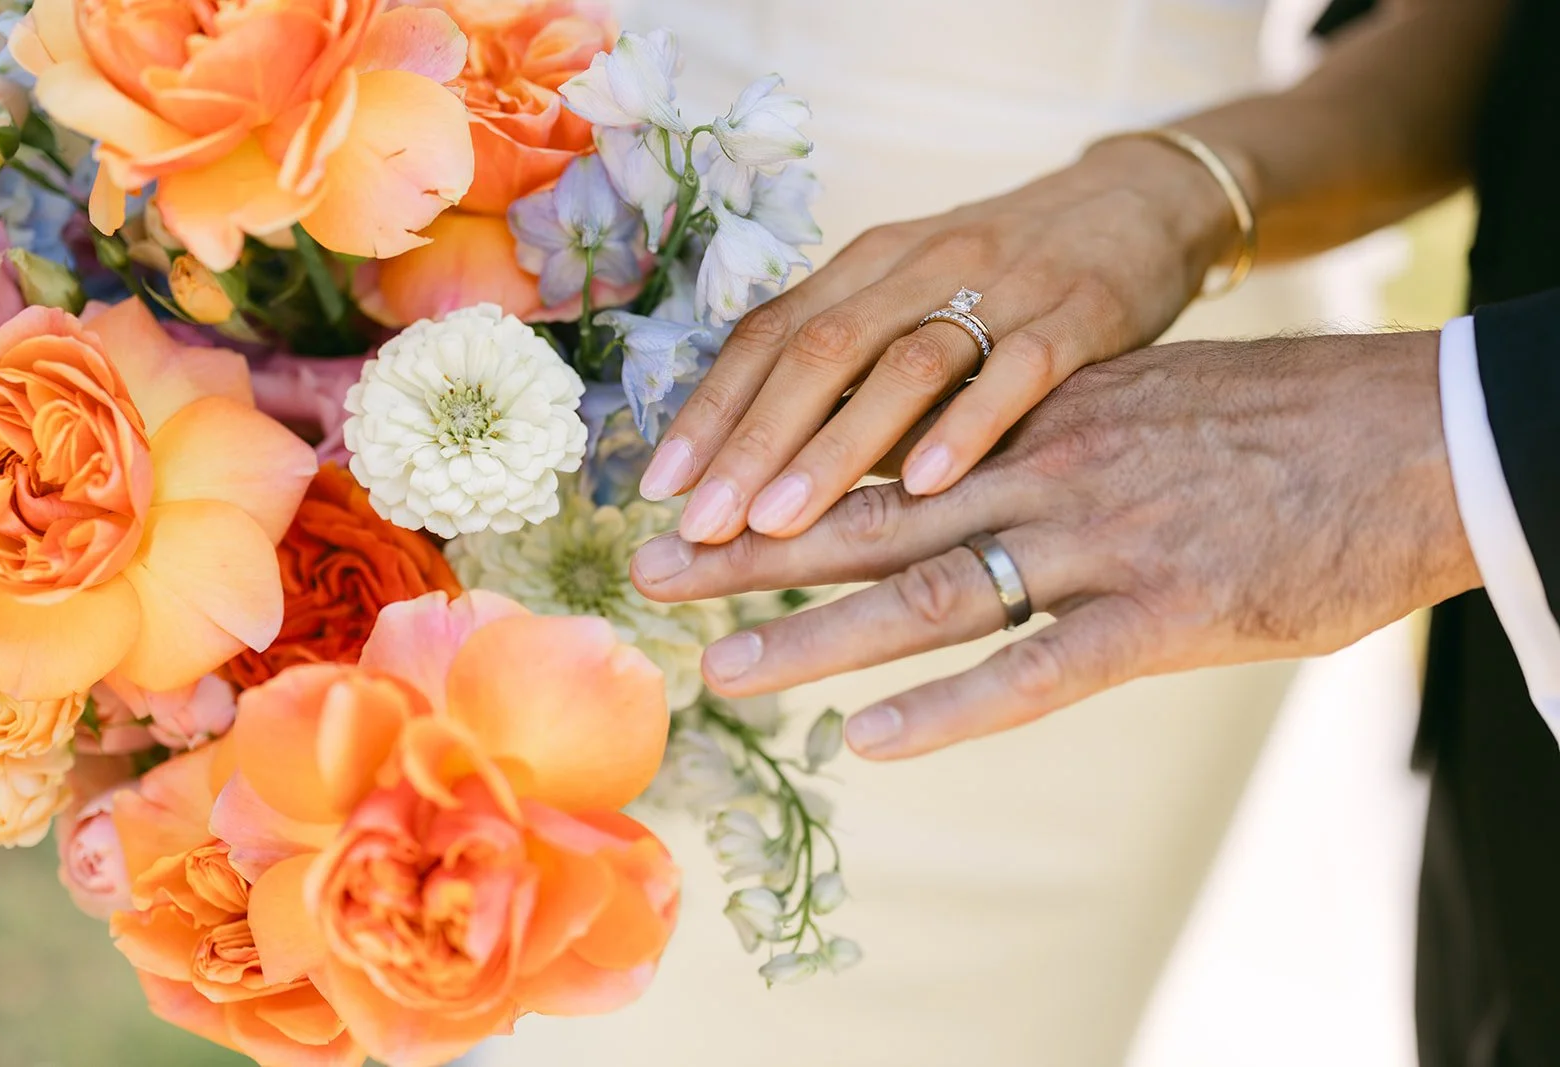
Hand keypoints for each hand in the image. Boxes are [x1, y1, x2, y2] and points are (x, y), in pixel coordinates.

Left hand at [630, 332, 1479, 758]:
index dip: (777, 482)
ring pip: (931, 592)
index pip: (877, 454)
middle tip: (650, 573)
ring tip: (727, 668)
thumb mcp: (1132, 398)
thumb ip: (1042, 435)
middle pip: (868, 516)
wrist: (1407, 432)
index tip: (692, 506)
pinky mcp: (1166, 615)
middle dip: (750, 552)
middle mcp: (1042, 472)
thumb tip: (962, 468)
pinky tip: (876, 738)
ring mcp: (1099, 542)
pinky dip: (956, 707)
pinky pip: (1041, 669)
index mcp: (1030, 420)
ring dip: (818, 633)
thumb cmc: (1273, 422)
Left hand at [637, 137, 1242, 543]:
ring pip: (904, 365)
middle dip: (751, 444)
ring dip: (835, 448)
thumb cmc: (1003, 286)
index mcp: (868, 265)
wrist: (1139, 206)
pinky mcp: (1082, 312)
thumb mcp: (914, 311)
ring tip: (779, 522)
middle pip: (819, 352)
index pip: (769, 335)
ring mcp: (1002, 287)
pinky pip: (1019, 369)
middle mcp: (921, 266)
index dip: (711, 410)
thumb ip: (851, 384)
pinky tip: (924, 485)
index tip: (658, 490)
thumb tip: (757, 479)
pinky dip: (967, 424)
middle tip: (698, 528)